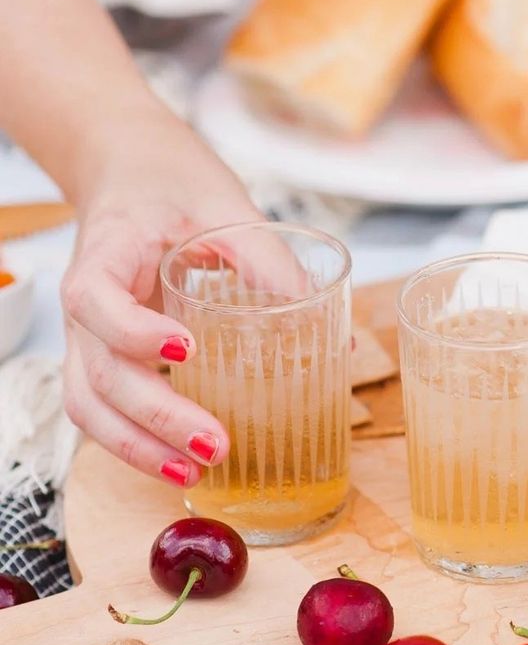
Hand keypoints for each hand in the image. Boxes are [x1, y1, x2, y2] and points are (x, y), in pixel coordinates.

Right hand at [60, 106, 261, 487]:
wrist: (129, 169)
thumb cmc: (171, 183)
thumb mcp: (223, 205)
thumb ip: (266, 257)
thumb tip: (324, 315)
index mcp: (105, 255)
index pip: (96, 301)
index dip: (135, 333)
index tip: (188, 350)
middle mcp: (86, 304)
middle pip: (99, 374)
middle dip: (155, 418)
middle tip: (214, 445)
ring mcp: (89, 336)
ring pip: (89, 405)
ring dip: (137, 446)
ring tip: (194, 475)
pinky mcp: (105, 355)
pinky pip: (104, 408)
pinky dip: (135, 442)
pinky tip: (180, 464)